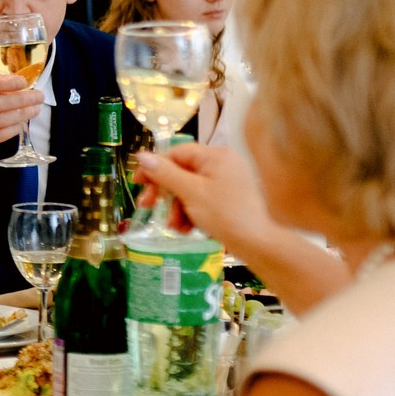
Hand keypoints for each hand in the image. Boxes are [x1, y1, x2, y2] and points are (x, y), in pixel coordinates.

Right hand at [0, 73, 42, 167]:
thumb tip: (21, 84)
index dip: (5, 82)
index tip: (23, 82)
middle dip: (22, 99)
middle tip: (38, 97)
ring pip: (1, 120)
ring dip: (22, 114)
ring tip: (35, 109)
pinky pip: (0, 134)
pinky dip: (15, 128)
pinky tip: (21, 123)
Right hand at [134, 143, 274, 246]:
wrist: (257, 242)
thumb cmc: (225, 214)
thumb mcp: (190, 192)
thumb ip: (165, 173)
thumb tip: (141, 155)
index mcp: (216, 155)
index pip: (177, 153)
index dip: (155, 167)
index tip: (137, 182)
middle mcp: (223, 163)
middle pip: (182, 172)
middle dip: (166, 193)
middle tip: (147, 206)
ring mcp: (228, 181)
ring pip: (190, 189)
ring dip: (177, 208)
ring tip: (175, 226)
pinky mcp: (230, 198)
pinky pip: (202, 199)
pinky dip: (191, 213)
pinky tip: (187, 229)